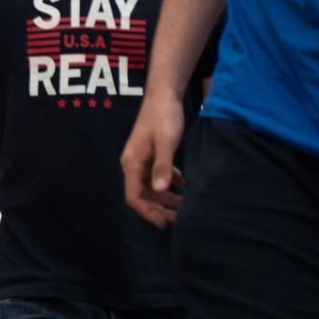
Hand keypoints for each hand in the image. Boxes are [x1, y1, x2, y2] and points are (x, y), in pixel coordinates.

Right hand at [120, 91, 185, 227]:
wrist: (164, 95)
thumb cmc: (164, 116)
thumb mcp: (166, 141)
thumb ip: (162, 165)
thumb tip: (160, 189)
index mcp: (132, 163)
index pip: (133, 197)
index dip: (147, 213)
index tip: (164, 224)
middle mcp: (134, 164)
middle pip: (142, 195)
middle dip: (159, 209)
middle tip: (180, 220)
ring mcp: (142, 160)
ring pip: (151, 187)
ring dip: (166, 198)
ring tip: (186, 206)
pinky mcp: (152, 155)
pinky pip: (158, 176)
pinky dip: (170, 184)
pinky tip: (186, 186)